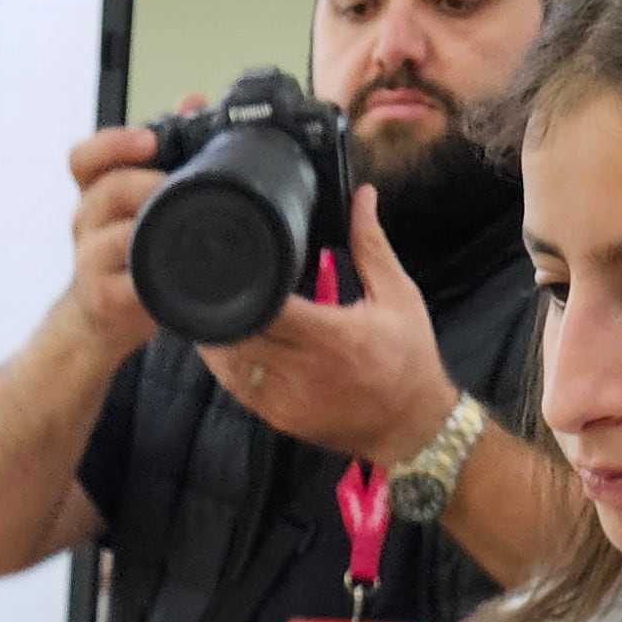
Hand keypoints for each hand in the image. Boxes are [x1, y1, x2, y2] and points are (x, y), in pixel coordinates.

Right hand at [58, 117, 171, 359]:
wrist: (102, 320)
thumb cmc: (127, 255)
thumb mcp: (141, 198)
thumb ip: (167, 150)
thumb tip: (192, 99)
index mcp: (94, 191)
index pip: (84, 157)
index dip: (112, 144)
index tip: (147, 140)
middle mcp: (86, 221)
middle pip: (105, 190)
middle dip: (143, 185)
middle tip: (173, 187)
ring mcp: (91, 261)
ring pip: (115, 236)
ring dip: (148, 229)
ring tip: (177, 227)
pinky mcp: (106, 298)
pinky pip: (131, 284)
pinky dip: (154, 278)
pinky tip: (177, 273)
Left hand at [196, 184, 465, 466]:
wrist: (413, 426)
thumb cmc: (408, 358)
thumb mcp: (397, 295)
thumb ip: (370, 245)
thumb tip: (361, 195)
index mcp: (331, 334)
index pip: (267, 305)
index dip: (243, 284)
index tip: (230, 261)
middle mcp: (304, 370)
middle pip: (240, 333)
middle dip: (223, 306)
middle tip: (209, 279)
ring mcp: (287, 399)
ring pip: (231, 363)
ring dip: (218, 336)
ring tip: (208, 307)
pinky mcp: (280, 419)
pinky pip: (239, 388)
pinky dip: (227, 364)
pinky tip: (224, 342)